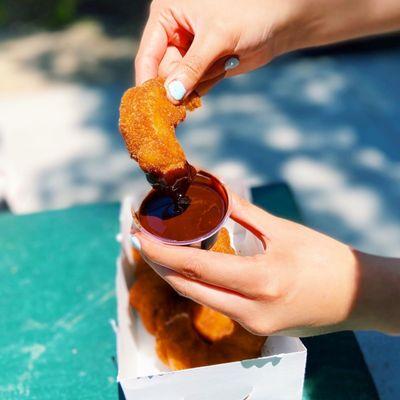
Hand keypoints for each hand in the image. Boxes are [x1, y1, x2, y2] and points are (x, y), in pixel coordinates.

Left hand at [133, 192, 357, 336]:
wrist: (359, 296)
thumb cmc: (327, 259)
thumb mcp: (283, 231)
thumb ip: (243, 211)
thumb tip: (216, 188)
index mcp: (261, 281)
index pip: (197, 267)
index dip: (162, 252)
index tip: (140, 236)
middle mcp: (252, 311)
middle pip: (190, 288)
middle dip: (161, 264)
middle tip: (143, 240)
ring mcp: (254, 325)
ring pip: (201, 298)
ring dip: (177, 275)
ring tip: (161, 250)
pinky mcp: (257, 328)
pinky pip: (218, 305)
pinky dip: (200, 285)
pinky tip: (192, 267)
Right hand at [135, 0, 297, 99]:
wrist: (278, 22)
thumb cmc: (248, 14)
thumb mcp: (217, 37)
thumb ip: (192, 67)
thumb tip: (172, 95)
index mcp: (167, 15)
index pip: (148, 54)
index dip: (147, 79)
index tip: (148, 104)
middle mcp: (173, 34)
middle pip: (163, 73)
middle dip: (181, 82)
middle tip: (203, 77)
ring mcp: (188, 52)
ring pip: (181, 83)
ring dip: (201, 80)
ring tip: (225, 59)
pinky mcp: (201, 66)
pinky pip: (195, 86)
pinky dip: (208, 83)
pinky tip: (226, 64)